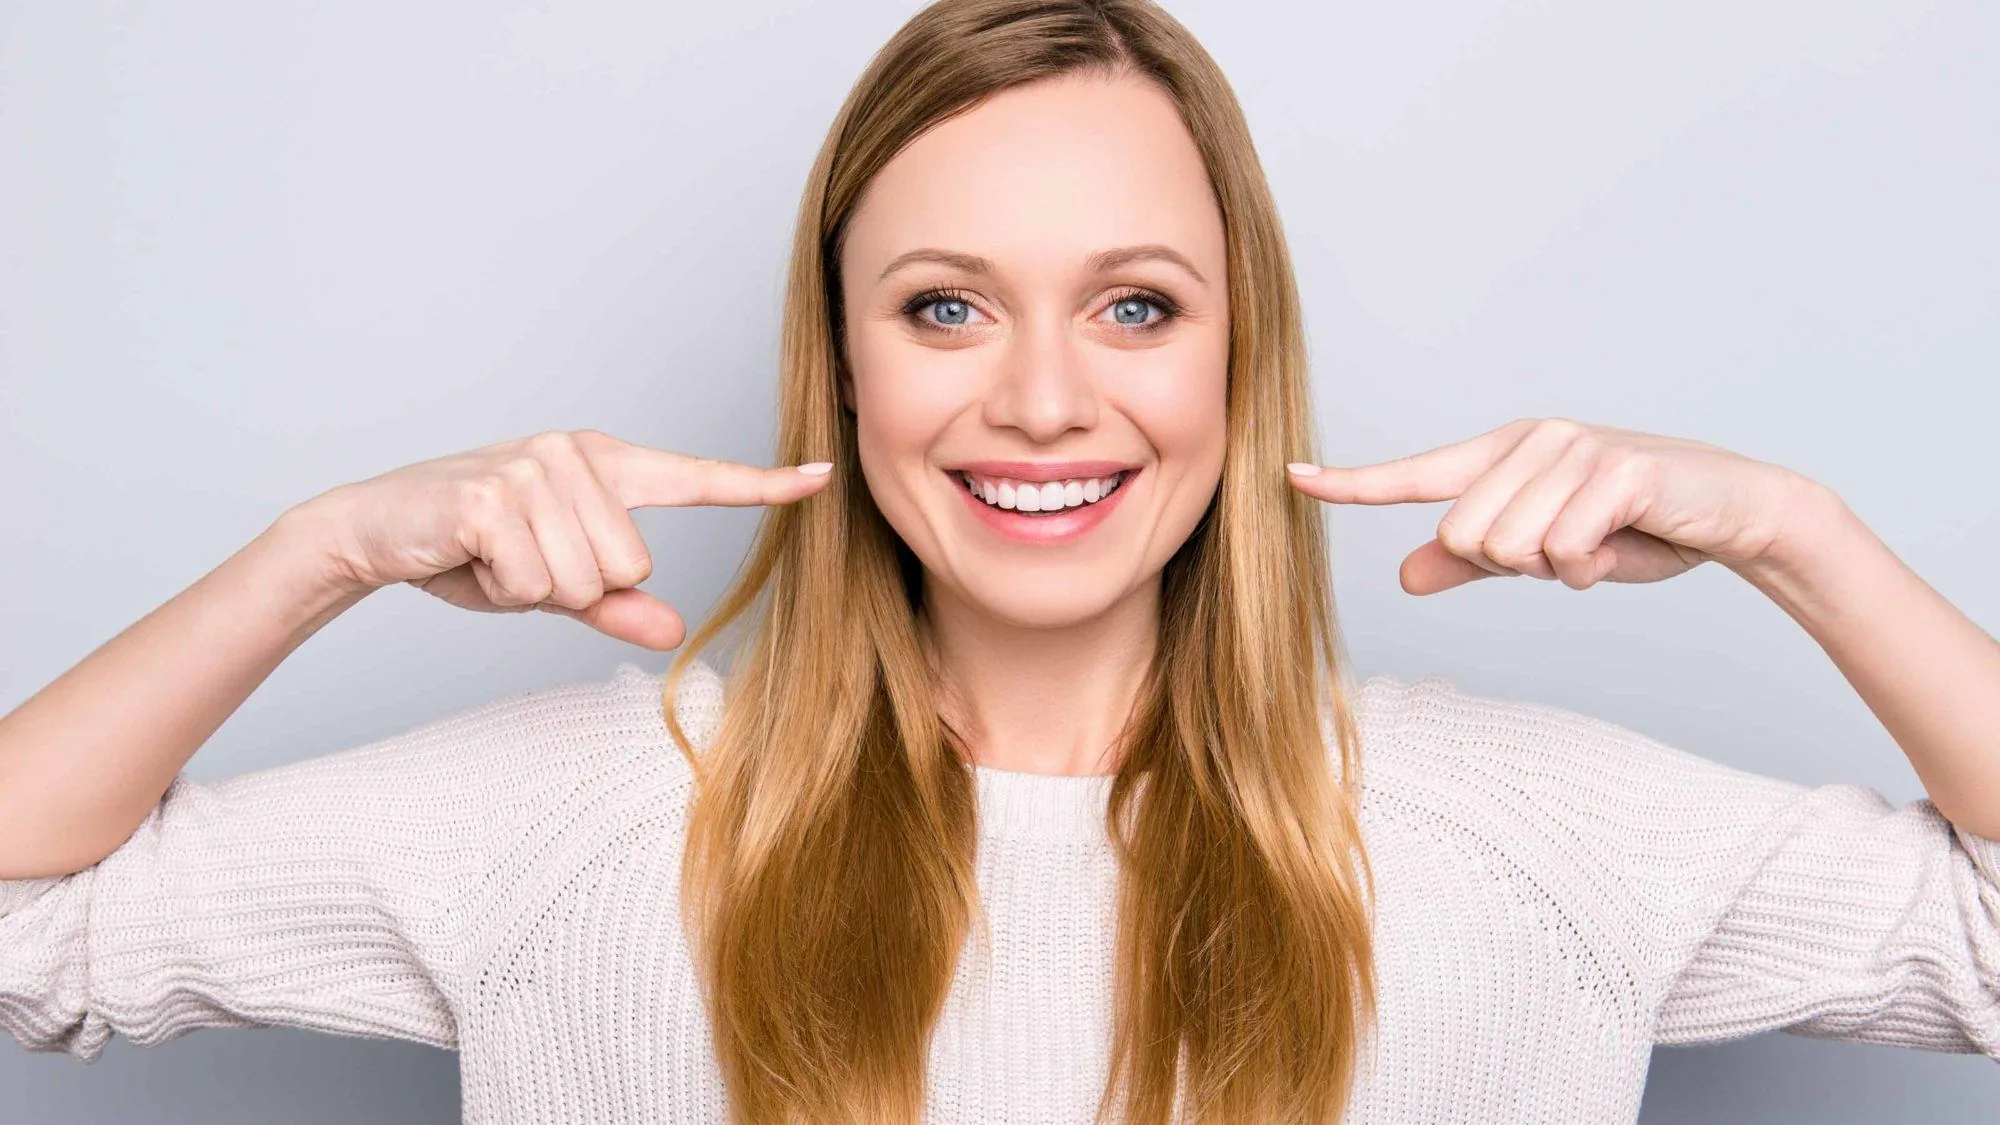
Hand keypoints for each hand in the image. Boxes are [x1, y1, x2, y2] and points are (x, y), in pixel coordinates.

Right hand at [292, 429, 833, 648]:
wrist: (375, 529)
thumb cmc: (470, 552)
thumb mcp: (553, 584)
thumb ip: (615, 605)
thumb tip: (675, 630)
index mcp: (604, 465)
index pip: (697, 480)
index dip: (763, 486)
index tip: (823, 477)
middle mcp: (576, 454)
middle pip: (634, 565)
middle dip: (575, 587)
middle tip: (519, 561)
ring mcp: (536, 468)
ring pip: (588, 579)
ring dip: (535, 588)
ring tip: (494, 556)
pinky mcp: (496, 495)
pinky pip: (539, 580)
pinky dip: (501, 586)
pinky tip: (470, 554)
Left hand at [1286, 417, 1817, 595]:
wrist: (1733, 512)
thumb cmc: (1636, 529)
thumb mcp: (1545, 552)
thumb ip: (1475, 564)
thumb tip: (1404, 575)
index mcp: (1504, 454)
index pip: (1415, 473)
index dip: (1353, 482)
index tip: (1291, 476)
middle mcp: (1532, 440)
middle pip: (1463, 537)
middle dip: (1513, 566)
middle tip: (1568, 551)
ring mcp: (1574, 448)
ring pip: (1510, 547)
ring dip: (1556, 569)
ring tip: (1598, 545)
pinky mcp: (1617, 469)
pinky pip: (1563, 549)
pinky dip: (1590, 568)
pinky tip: (1622, 545)